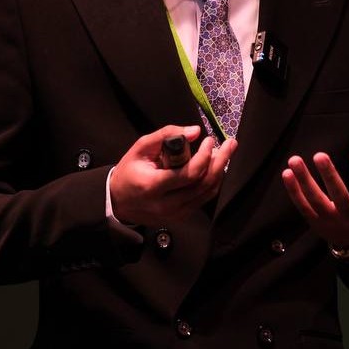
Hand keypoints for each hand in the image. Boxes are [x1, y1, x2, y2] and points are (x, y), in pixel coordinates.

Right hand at [110, 125, 236, 225]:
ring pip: (207, 193)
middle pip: (203, 184)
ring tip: (223, 153)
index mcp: (154, 186)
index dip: (204, 155)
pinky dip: (212, 182)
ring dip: (219, 171)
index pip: (189, 174)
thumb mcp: (141, 147)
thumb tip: (195, 131)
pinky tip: (214, 167)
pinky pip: (203, 199)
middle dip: (221, 162)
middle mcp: (167, 204)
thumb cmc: (130, 170)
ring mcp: (175, 214)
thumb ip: (166, 135)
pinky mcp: (181, 216)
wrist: (119, 201)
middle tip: (230, 144)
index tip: (209, 140)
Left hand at [282, 152, 348, 247]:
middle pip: (339, 198)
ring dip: (304, 181)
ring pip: (316, 201)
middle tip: (320, 154)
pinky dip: (294, 191)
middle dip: (329, 176)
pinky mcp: (316, 222)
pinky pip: (302, 207)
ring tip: (294, 159)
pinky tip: (286, 172)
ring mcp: (332, 221)